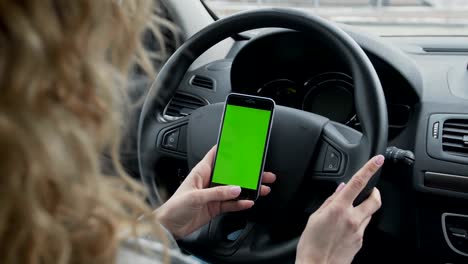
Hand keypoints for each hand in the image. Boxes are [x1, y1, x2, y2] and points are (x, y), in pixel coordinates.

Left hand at [155, 146, 275, 238]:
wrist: (169, 227)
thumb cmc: (174, 207)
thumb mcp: (196, 196)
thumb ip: (217, 193)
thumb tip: (235, 189)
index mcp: (200, 172)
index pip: (215, 155)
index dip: (227, 149)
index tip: (241, 145)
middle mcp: (208, 182)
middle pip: (230, 174)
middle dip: (246, 173)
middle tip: (260, 172)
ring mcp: (212, 195)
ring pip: (234, 189)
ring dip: (247, 189)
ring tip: (261, 187)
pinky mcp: (214, 207)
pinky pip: (231, 204)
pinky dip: (240, 203)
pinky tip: (249, 202)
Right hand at [296, 155, 383, 263]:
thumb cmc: (311, 245)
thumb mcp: (314, 218)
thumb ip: (329, 201)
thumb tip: (339, 190)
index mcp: (338, 209)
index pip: (358, 183)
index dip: (369, 169)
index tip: (377, 160)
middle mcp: (352, 219)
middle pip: (375, 200)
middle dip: (375, 192)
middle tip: (370, 190)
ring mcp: (358, 231)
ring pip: (369, 214)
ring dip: (363, 209)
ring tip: (348, 214)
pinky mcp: (360, 242)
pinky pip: (363, 227)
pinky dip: (357, 223)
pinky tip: (344, 228)